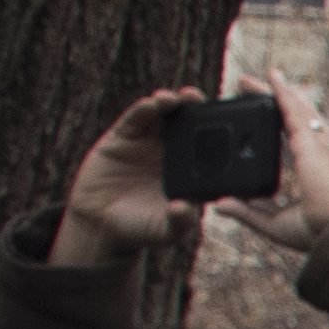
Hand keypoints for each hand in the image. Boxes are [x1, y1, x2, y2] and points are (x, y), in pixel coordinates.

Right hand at [56, 88, 208, 268]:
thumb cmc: (141, 228)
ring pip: (163, 115)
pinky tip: (151, 103)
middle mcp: (172, 151)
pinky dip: (144, 109)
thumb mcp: (165, 230)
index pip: (209, 145)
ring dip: (170, 102)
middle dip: (195, 108)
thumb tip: (186, 208)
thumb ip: (179, 222)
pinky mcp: (122, 137)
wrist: (100, 224)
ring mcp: (147, 142)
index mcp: (190, 170)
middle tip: (199, 98)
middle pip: (188, 122)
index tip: (228, 121)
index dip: (217, 131)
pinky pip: (135, 119)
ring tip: (176, 98)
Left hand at [211, 79, 328, 253]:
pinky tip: (272, 79)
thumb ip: (246, 213)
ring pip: (295, 109)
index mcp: (315, 169)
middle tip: (254, 87)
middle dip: (278, 99)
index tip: (266, 113)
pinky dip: (282, 93)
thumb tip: (218, 205)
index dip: (283, 122)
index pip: (296, 137)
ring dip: (276, 91)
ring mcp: (317, 145)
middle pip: (296, 117)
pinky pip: (293, 110)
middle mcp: (319, 152)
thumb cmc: (318, 233)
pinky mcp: (310, 142)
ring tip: (259, 77)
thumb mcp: (274, 223)